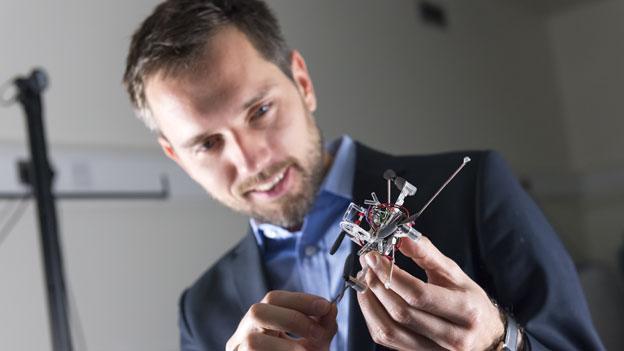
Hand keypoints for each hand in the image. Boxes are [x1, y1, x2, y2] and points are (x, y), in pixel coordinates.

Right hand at [226, 290, 336, 350]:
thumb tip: (330, 309)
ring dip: (285, 347)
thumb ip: (322, 326)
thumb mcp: (313, 343)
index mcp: (261, 321)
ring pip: (252, 342)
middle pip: (257, 312)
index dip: (300, 300)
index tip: (326, 307)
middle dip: (292, 318)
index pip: (273, 298)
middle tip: (318, 334)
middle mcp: (244, 333)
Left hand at [356, 235, 504, 350]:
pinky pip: (387, 339)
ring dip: (370, 302)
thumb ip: (428, 254)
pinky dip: (373, 317)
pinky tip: (370, 299)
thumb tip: (402, 237)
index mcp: (466, 310)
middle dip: (378, 285)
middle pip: (402, 313)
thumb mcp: (456, 274)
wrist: (485, 336)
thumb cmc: (470, 303)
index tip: (375, 258)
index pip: (419, 294)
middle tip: (367, 265)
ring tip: (365, 280)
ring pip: (390, 330)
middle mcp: (453, 336)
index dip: (391, 275)